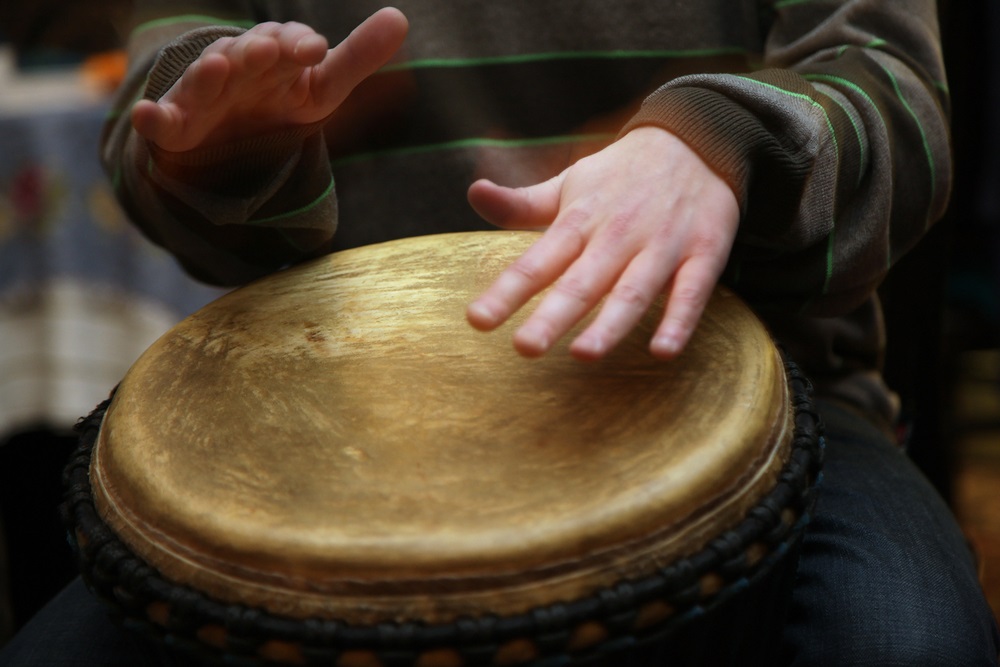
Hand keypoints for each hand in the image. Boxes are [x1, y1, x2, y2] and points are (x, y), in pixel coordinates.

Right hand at [131, 8, 408, 151]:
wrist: (228, 137)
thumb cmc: (278, 100)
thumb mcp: (324, 86)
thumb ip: (357, 57)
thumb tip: (400, 18)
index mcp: (275, 56)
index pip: (290, 45)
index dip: (299, 46)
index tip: (315, 50)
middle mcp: (237, 67)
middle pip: (245, 56)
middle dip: (255, 52)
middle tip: (266, 51)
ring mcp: (204, 94)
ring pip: (204, 80)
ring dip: (208, 73)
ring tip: (216, 67)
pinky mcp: (177, 126)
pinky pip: (162, 121)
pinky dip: (152, 118)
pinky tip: (147, 115)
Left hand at [466, 126, 739, 360]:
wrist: (698, 138)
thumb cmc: (620, 175)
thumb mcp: (569, 185)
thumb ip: (522, 204)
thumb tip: (474, 193)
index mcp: (579, 220)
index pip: (537, 262)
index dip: (506, 292)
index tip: (477, 321)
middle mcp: (618, 234)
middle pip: (581, 282)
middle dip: (554, 315)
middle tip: (525, 348)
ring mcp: (662, 244)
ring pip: (634, 290)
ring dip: (610, 322)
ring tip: (584, 354)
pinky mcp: (704, 253)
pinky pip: (692, 291)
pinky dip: (679, 320)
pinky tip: (663, 351)